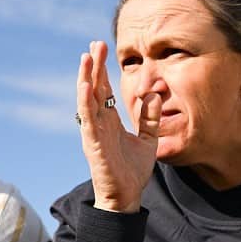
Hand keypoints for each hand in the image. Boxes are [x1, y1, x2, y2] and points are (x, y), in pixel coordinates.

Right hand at [77, 40, 160, 212]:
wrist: (126, 197)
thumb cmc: (132, 171)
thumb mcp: (148, 139)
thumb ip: (150, 118)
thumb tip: (155, 95)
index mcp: (109, 121)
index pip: (104, 90)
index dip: (102, 70)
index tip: (101, 49)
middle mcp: (99, 123)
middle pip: (94, 89)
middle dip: (94, 66)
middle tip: (94, 44)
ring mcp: (93, 132)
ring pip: (87, 100)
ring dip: (86, 77)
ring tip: (86, 57)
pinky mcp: (93, 143)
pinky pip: (88, 119)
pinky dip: (86, 101)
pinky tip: (85, 85)